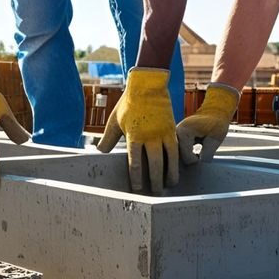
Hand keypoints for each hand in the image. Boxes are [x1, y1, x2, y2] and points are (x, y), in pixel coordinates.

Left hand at [97, 67, 176, 193]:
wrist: (148, 85)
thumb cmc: (129, 103)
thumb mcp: (115, 120)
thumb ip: (108, 138)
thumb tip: (100, 152)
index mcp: (134, 135)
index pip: (135, 162)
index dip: (136, 177)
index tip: (137, 189)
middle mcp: (150, 136)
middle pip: (155, 164)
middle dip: (155, 180)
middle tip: (155, 192)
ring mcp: (163, 133)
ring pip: (170, 158)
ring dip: (171, 173)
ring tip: (171, 185)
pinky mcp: (172, 129)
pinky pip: (177, 148)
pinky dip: (178, 160)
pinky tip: (178, 168)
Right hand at [176, 83, 239, 164]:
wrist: (215, 110)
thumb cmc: (217, 123)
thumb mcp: (215, 139)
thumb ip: (207, 154)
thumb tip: (199, 164)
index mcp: (184, 133)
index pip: (186, 158)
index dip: (197, 160)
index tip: (204, 153)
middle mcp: (175, 133)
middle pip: (179, 158)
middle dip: (191, 158)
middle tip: (201, 151)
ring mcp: (174, 134)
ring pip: (178, 155)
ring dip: (188, 155)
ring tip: (198, 148)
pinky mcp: (176, 136)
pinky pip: (178, 150)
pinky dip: (186, 151)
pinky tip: (194, 146)